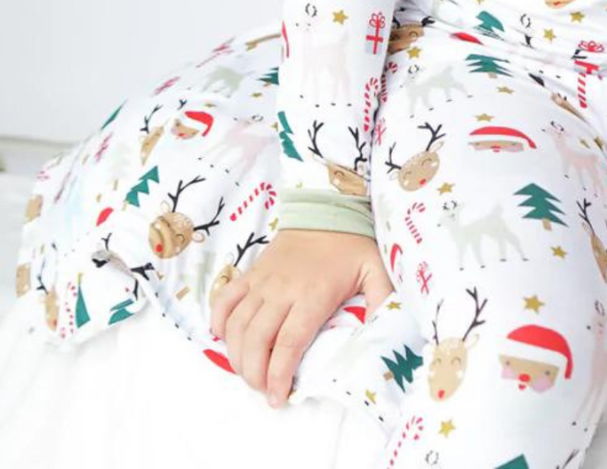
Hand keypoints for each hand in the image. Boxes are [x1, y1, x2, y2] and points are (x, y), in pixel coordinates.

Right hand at [209, 228, 393, 406]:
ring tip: (249, 374)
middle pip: (256, 340)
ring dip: (236, 357)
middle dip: (254, 374)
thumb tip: (388, 330)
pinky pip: (225, 299)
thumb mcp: (377, 269)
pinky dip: (219, 322)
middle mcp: (282, 289)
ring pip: (237, 325)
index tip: (279, 398)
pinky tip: (225, 340)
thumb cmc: (351, 244)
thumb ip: (384, 300)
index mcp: (313, 294)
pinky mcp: (251, 272)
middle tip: (264, 391)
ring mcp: (263, 281)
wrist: (326, 207)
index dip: (279, 375)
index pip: (288, 343)